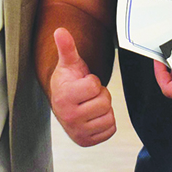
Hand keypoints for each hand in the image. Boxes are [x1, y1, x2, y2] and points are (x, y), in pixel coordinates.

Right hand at [49, 28, 115, 146]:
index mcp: (64, 97)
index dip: (93, 81)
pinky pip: (111, 129)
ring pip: (109, 116)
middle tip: (88, 94)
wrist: (62, 102)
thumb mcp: (68, 63)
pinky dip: (106, 121)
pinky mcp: (86, 141)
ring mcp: (77, 132)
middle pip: (104, 102)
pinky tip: (94, 115)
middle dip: (100, 95)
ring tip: (90, 104)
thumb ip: (67, 47)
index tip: (83, 83)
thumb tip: (60, 30)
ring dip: (104, 108)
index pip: (94, 85)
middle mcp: (69, 118)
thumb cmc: (68, 80)